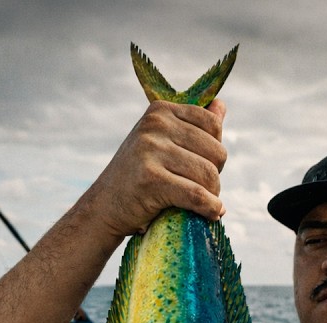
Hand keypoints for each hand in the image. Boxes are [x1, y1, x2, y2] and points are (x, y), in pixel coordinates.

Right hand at [82, 99, 227, 240]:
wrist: (104, 206)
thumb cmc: (139, 174)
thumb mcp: (162, 142)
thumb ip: (193, 125)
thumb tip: (221, 105)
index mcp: (160, 110)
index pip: (213, 124)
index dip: (215, 151)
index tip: (201, 166)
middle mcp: (155, 125)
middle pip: (216, 152)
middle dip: (214, 176)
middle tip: (199, 189)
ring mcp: (150, 150)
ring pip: (209, 175)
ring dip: (212, 195)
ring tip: (200, 202)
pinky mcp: (150, 179)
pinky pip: (196, 195)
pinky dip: (209, 208)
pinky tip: (212, 213)